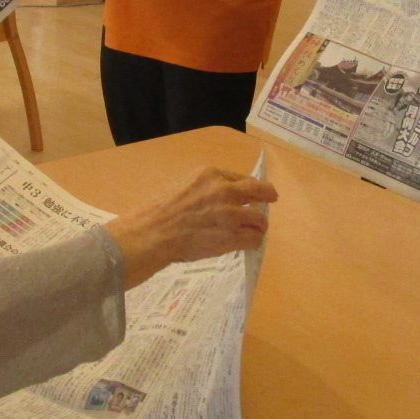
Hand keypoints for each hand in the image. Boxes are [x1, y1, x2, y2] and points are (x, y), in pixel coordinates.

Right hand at [104, 167, 278, 288]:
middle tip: (269, 201)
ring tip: (253, 232)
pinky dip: (253, 242)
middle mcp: (224, 191)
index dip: (247, 187)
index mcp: (210, 174)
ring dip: (258, 226)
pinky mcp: (232, 237)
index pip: (240, 178)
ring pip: (260, 219)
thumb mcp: (180, 184)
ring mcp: (230, 215)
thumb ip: (201, 188)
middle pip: (260, 191)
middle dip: (267, 196)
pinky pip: (254, 239)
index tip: (249, 193)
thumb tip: (213, 197)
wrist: (150, 234)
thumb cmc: (156, 211)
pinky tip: (247, 244)